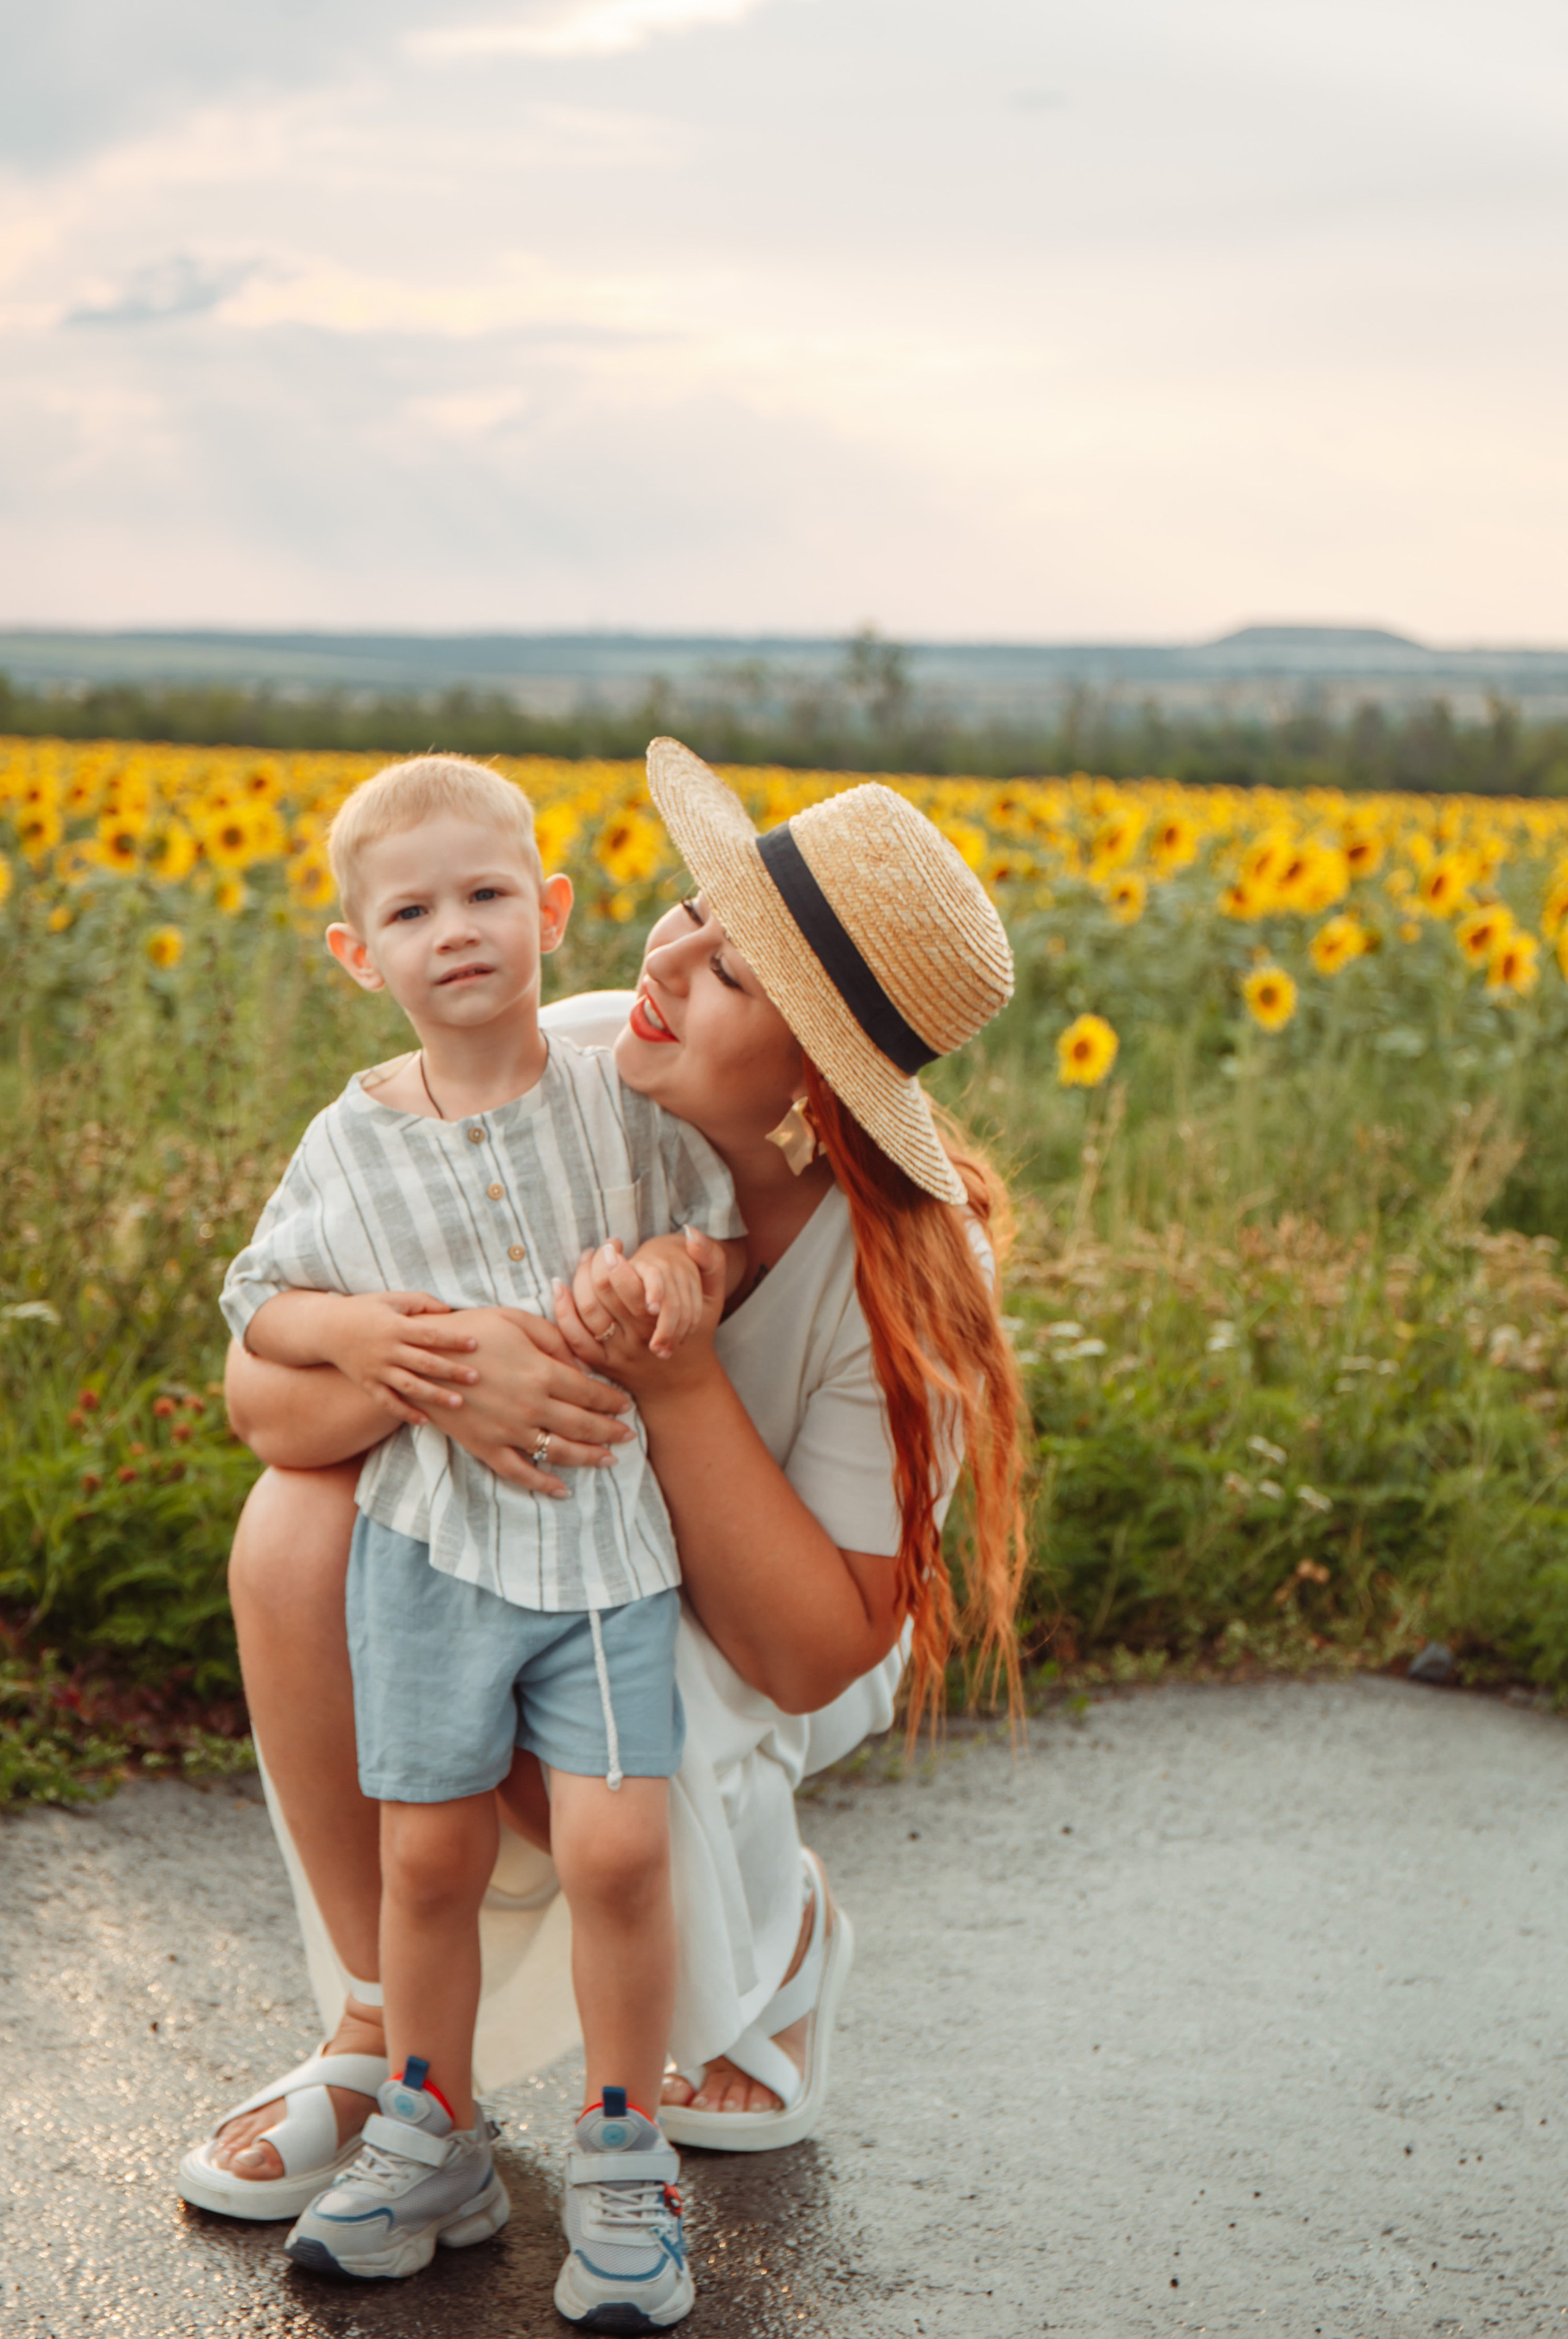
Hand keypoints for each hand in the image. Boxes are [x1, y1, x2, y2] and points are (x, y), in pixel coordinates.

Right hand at [306, 1292, 482, 1427]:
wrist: (325, 1329)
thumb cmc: (364, 1310)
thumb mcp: (390, 1299)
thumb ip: (421, 1302)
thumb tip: (450, 1310)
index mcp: (394, 1327)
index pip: (429, 1335)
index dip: (453, 1340)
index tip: (475, 1344)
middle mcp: (386, 1350)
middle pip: (424, 1363)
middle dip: (451, 1371)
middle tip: (475, 1378)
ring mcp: (376, 1370)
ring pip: (409, 1386)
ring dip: (434, 1396)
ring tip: (458, 1403)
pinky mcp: (367, 1384)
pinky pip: (388, 1402)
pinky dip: (406, 1413)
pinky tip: (426, 1420)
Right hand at [437, 1304, 636, 1499]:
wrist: (422, 1356)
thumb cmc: (472, 1330)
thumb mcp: (517, 1320)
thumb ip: (556, 1339)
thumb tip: (582, 1365)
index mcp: (541, 1372)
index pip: (590, 1393)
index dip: (612, 1402)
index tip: (625, 1406)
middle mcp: (530, 1406)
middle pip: (583, 1426)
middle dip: (610, 1432)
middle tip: (628, 1436)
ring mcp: (508, 1430)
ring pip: (559, 1452)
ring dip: (588, 1458)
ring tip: (608, 1459)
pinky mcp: (486, 1447)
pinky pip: (520, 1472)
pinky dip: (542, 1485)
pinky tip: (562, 1490)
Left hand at [552, 1230, 728, 1396]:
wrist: (683, 1381)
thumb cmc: (697, 1332)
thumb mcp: (714, 1296)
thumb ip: (711, 1260)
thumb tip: (691, 1231)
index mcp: (662, 1318)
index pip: (631, 1286)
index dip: (616, 1262)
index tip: (614, 1245)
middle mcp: (638, 1336)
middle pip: (606, 1295)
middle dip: (597, 1265)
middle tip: (599, 1249)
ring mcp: (618, 1351)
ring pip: (589, 1312)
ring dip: (580, 1280)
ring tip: (586, 1258)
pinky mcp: (601, 1363)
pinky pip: (575, 1337)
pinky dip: (563, 1312)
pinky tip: (559, 1287)